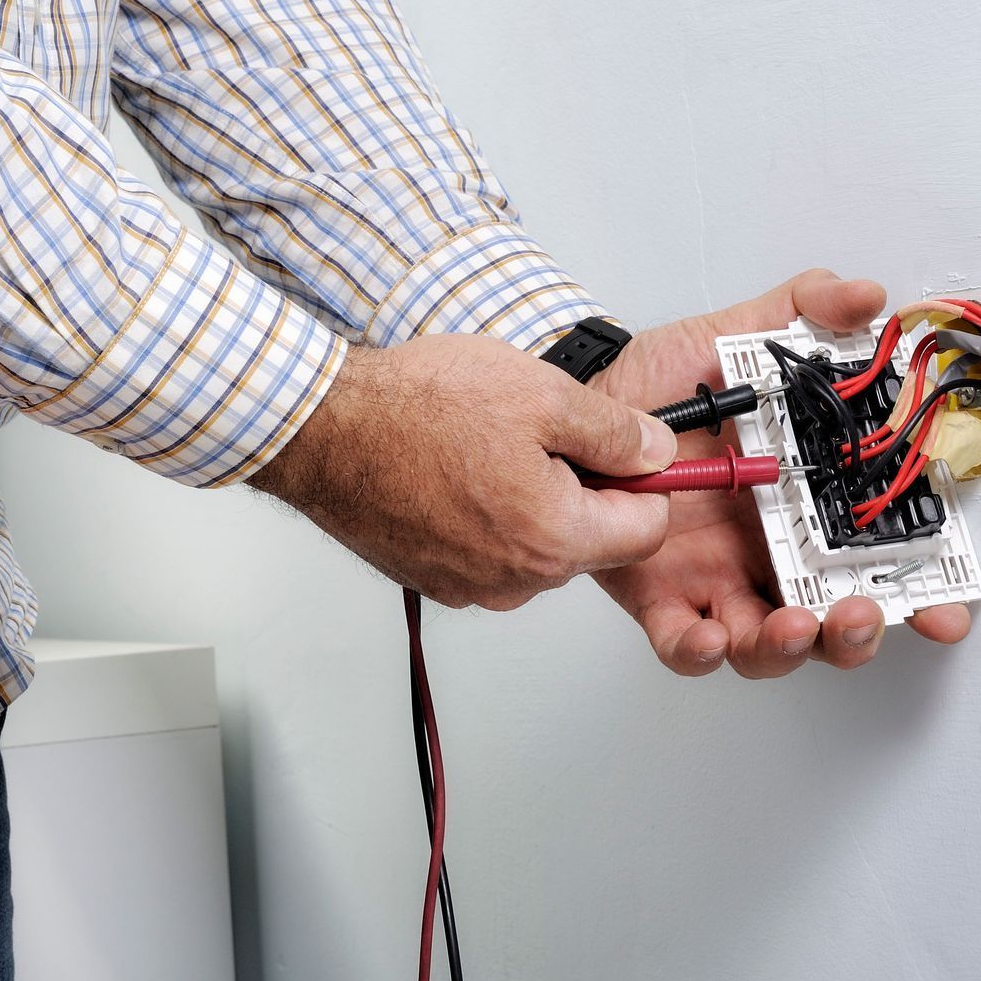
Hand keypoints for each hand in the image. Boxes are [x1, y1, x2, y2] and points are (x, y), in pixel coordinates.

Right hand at [251, 334, 680, 609]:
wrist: (324, 430)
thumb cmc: (417, 408)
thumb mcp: (542, 394)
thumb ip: (615, 431)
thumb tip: (656, 450)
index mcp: (555, 538)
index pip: (648, 531)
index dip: (646, 483)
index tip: (625, 451)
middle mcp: (517, 580)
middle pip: (592, 542)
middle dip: (583, 491)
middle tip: (539, 434)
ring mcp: (471, 586)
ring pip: (538, 547)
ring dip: (530, 503)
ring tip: (485, 447)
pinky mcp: (434, 580)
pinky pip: (488, 553)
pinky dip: (484, 516)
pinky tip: (453, 469)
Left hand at [589, 269, 972, 676]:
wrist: (577, 401)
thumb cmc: (658, 380)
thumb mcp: (733, 338)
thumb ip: (799, 314)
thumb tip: (864, 297)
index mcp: (802, 503)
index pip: (877, 558)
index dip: (921, 593)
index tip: (948, 608)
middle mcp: (767, 551)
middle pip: (829, 620)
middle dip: (855, 633)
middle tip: (860, 614)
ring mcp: (715, 580)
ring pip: (765, 645)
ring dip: (787, 647)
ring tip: (793, 626)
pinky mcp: (659, 598)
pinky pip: (683, 645)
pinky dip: (699, 652)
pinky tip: (708, 636)